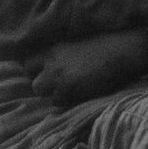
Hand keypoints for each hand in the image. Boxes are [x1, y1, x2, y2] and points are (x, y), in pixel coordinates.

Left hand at [31, 32, 145, 104]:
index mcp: (51, 50)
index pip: (28, 65)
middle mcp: (50, 63)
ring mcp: (58, 77)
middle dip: (45, 87)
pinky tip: (80, 94)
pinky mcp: (68, 89)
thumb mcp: (73, 46)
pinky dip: (68, 101)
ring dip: (56, 95)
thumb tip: (49, 69)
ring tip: (72, 91)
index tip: (46, 76)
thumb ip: (59, 56)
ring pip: (45, 94)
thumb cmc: (103, 47)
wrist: (119, 51)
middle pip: (34, 84)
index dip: (36, 73)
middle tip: (59, 87)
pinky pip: (59, 102)